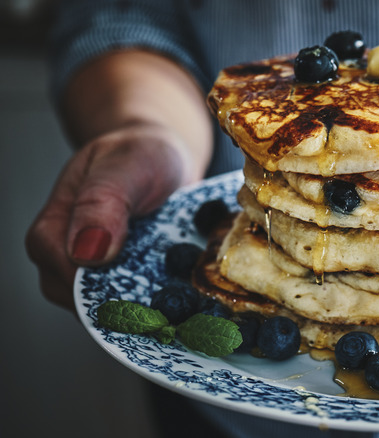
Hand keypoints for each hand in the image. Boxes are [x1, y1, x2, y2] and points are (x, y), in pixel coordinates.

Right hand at [25, 123, 190, 309]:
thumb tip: (87, 253)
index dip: (98, 291)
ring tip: (185, 307)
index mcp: (56, 230)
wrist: (166, 157)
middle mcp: (72, 259)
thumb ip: (103, 203)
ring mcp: (103, 272)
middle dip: (129, 310)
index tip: (139, 295)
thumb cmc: (138, 154)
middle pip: (88, 304)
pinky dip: (166, 304)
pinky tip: (191, 302)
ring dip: (150, 311)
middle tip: (172, 310)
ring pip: (116, 310)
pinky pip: (142, 304)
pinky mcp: (132, 279)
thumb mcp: (123, 167)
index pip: (63, 276)